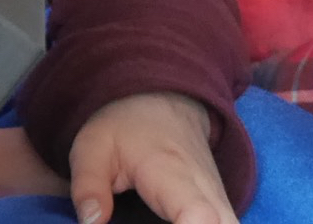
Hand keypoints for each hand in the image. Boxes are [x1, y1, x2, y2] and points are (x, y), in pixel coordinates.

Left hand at [68, 93, 234, 223]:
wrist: (164, 101)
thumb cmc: (126, 126)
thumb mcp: (92, 147)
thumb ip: (89, 187)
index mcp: (172, 175)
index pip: (199, 215)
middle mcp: (207, 192)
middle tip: (149, 223)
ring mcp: (221, 202)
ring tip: (152, 223)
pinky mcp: (223, 210)